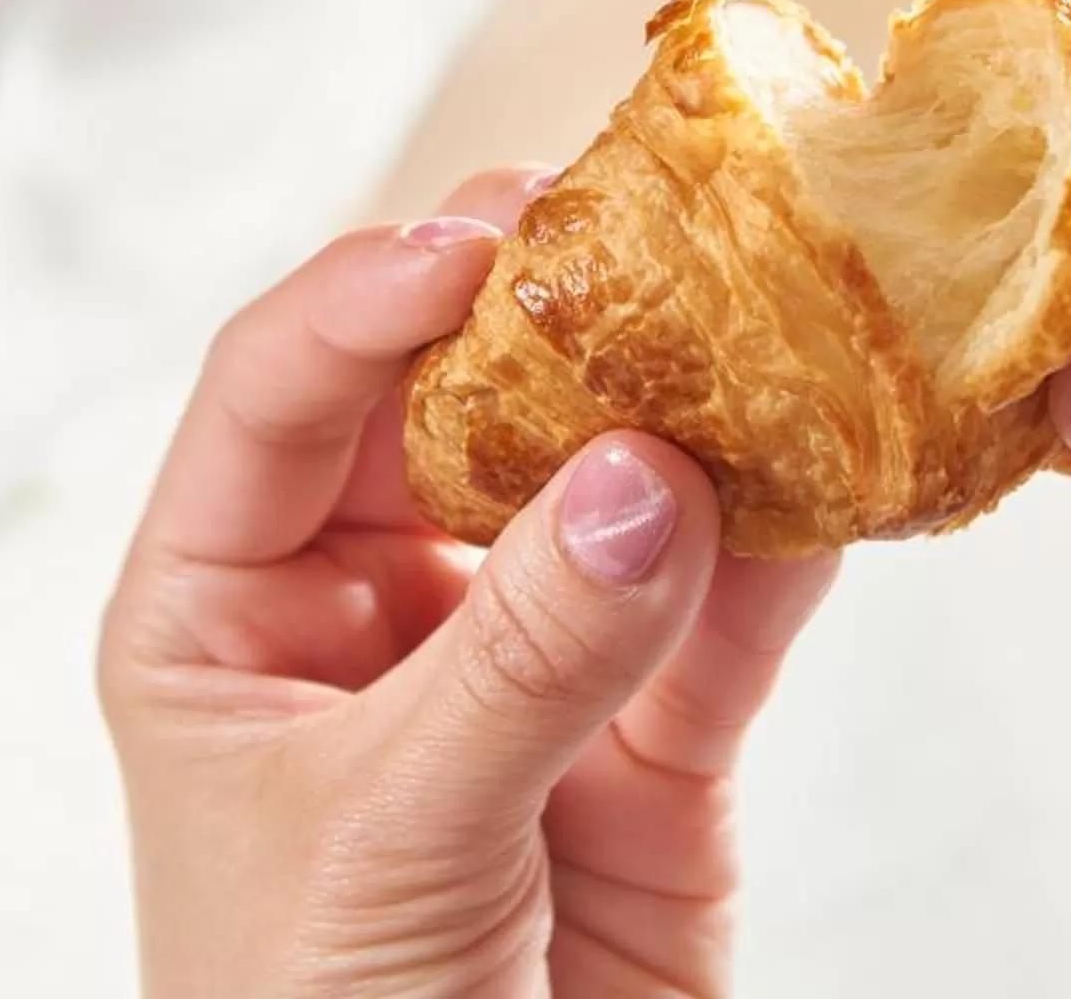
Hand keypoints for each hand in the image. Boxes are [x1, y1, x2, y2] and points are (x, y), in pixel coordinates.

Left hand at [101, 165, 838, 997]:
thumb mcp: (385, 842)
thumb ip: (521, 658)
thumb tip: (646, 475)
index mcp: (225, 614)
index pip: (279, 393)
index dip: (369, 295)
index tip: (483, 236)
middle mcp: (369, 613)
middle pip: (459, 405)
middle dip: (556, 316)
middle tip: (657, 227)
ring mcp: (518, 669)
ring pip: (606, 491)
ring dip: (692, 408)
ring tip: (779, 312)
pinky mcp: (651, 750)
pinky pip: (723, 617)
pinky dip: (787, 542)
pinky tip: (845, 461)